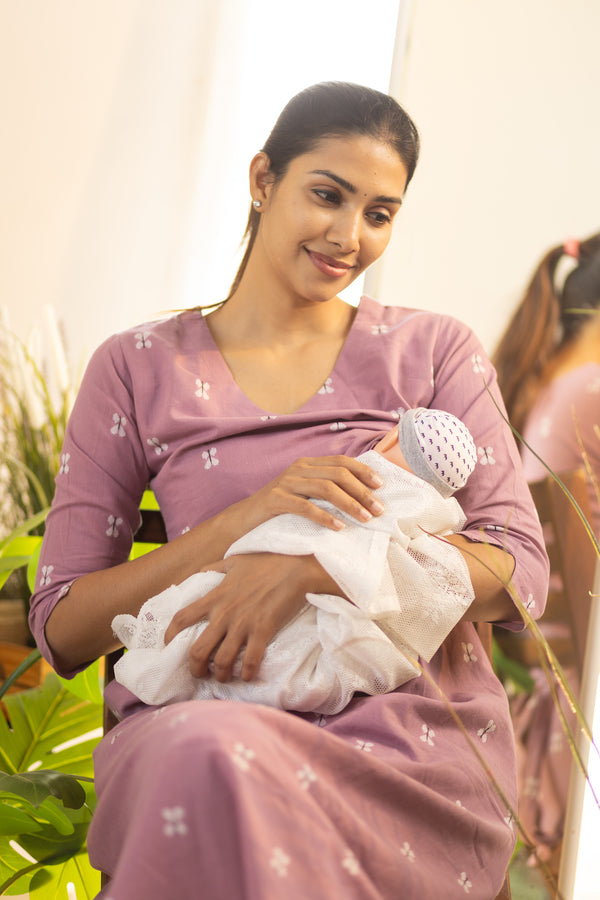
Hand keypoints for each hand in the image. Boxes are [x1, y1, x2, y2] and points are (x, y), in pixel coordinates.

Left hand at [164, 553, 333, 682]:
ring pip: (222, 661)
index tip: (168, 646)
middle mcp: (224, 613)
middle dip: (195, 668)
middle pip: (198, 651)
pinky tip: (248, 676)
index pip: (181, 618)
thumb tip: (202, 571)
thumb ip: (215, 568)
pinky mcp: (263, 630)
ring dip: (221, 675)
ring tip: (224, 677)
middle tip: (200, 673)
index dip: (169, 636)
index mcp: (215, 597)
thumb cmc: (266, 561)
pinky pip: (251, 660)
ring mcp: (243, 624)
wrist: (296, 565)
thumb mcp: (234, 560)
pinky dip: (248, 673)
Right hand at [245, 455, 384, 532]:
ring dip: (349, 504)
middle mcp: (298, 469)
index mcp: (308, 464)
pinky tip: (338, 528)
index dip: (363, 471)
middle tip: (379, 510)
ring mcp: (286, 483)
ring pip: (325, 488)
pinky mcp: (275, 499)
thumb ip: (326, 489)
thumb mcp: (304, 494)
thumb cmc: (279, 510)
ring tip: (365, 518)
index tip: (381, 486)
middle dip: (362, 491)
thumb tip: (362, 498)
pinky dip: (324, 517)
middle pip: (337, 475)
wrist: (243, 520)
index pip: (341, 461)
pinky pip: (305, 507)